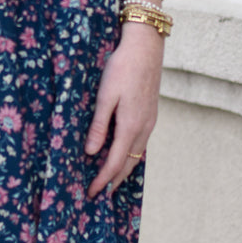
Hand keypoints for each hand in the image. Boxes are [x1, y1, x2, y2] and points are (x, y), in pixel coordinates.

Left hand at [84, 23, 164, 198]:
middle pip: (128, 165)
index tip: (90, 193)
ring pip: (136, 155)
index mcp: (130, 127)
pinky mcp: (151, 115)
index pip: (114, 164)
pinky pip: (140, 144)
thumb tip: (90, 153)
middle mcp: (143, 129)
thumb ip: (99, 126)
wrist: (146, 48)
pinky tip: (122, 154)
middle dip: (113, 181)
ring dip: (123, 170)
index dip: (102, 181)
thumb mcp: (105, 96)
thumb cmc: (122, 68)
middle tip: (99, 194)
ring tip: (109, 180)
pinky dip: (130, 156)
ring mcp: (149, 123)